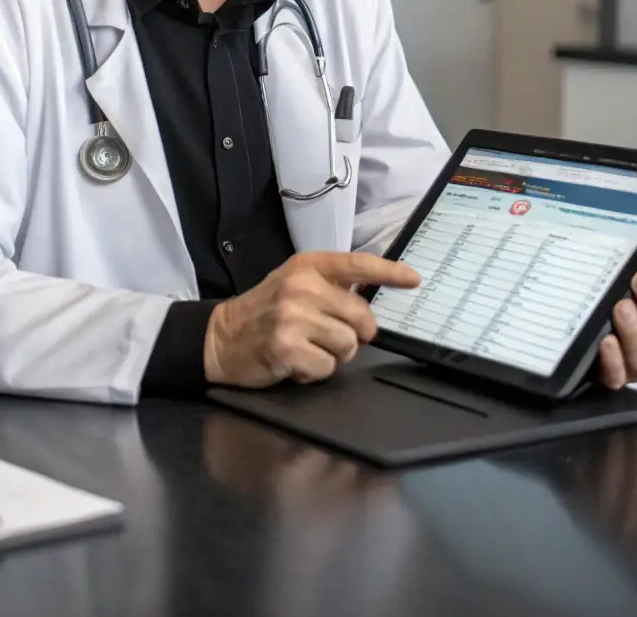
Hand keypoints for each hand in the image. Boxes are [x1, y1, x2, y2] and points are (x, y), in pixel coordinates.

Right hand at [203, 251, 420, 388]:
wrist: (222, 337)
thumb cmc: (265, 310)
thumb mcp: (295, 283)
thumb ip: (331, 284)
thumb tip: (372, 294)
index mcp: (308, 265)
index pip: (358, 264)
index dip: (390, 272)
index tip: (414, 280)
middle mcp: (302, 287)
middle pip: (362, 318)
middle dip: (354, 334)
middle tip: (327, 335)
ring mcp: (293, 317)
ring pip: (348, 346)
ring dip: (332, 355)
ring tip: (307, 347)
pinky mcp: (287, 347)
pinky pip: (327, 368)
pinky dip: (315, 372)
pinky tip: (296, 362)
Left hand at [597, 270, 636, 388]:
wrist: (553, 324)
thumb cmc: (588, 299)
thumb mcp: (604, 282)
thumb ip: (626, 276)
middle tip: (627, 299)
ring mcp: (626, 366)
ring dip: (634, 337)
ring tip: (617, 315)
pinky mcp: (603, 378)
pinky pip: (615, 378)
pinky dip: (613, 362)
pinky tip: (604, 343)